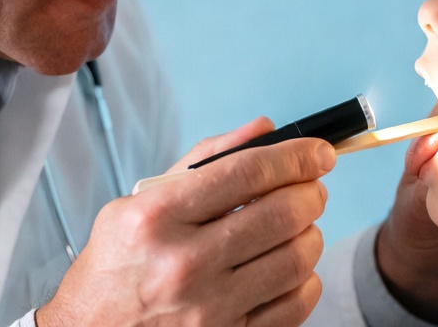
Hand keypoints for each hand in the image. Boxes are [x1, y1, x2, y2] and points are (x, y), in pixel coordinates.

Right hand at [36, 118, 334, 326]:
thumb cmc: (117, 264)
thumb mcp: (141, 201)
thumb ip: (205, 161)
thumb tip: (265, 129)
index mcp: (157, 216)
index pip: (248, 172)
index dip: (296, 156)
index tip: (319, 152)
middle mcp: (183, 262)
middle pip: (282, 213)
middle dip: (311, 192)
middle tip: (312, 188)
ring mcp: (207, 308)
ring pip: (297, 258)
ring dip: (311, 234)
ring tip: (299, 226)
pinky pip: (295, 305)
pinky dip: (305, 280)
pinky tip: (288, 268)